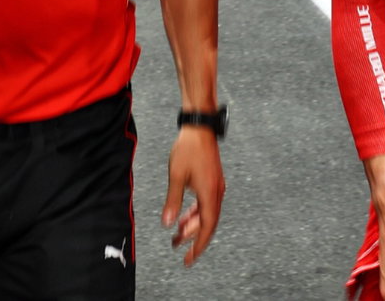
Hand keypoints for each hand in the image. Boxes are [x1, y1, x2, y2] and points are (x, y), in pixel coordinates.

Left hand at [162, 127, 224, 266]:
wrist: (199, 127)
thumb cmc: (188, 149)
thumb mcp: (176, 176)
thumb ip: (173, 201)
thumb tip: (168, 223)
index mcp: (210, 193)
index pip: (207, 226)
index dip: (198, 244)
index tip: (189, 258)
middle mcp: (217, 192)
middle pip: (207, 222)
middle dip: (193, 237)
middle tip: (178, 248)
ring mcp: (216, 185)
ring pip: (207, 213)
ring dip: (193, 224)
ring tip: (178, 234)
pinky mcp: (213, 180)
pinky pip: (206, 203)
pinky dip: (196, 212)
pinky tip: (185, 216)